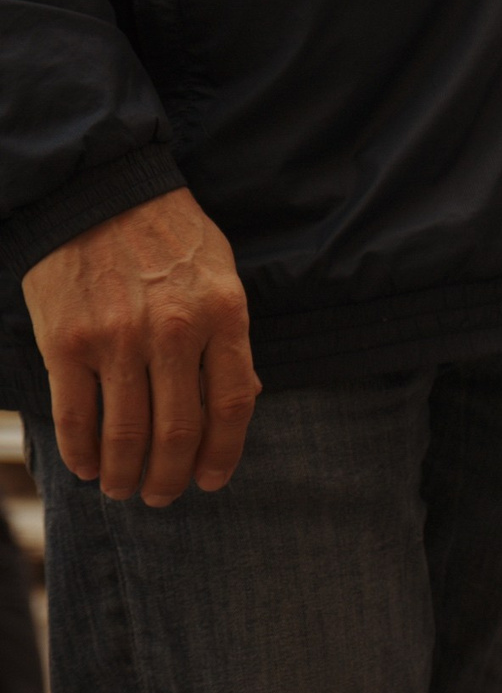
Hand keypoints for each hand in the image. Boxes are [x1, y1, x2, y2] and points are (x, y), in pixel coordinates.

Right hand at [23, 186, 258, 504]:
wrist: (100, 195)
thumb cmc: (170, 238)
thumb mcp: (221, 275)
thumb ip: (230, 338)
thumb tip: (243, 400)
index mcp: (222, 313)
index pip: (232, 404)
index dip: (224, 453)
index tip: (212, 480)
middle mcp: (173, 331)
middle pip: (179, 430)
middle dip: (172, 477)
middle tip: (165, 497)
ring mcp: (117, 339)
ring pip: (125, 434)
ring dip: (127, 475)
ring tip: (126, 489)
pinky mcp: (66, 343)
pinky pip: (75, 417)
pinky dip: (82, 454)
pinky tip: (89, 468)